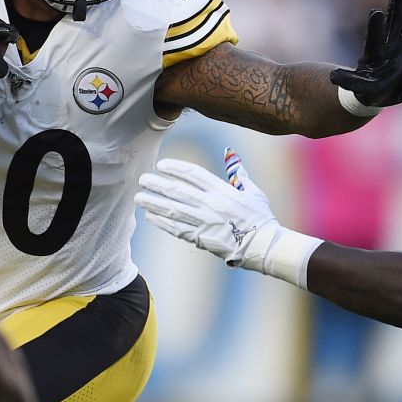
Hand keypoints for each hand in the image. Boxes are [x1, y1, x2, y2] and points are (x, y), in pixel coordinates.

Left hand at [136, 150, 281, 268]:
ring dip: (154, 203)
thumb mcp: (253, 192)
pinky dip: (163, 222)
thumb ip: (239, 174)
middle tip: (143, 179)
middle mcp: (210, 204)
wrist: (262, 245)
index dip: (176, 168)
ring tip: (139, 197)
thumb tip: (231, 155)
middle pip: (178, 191)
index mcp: (223, 191)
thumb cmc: (260, 218)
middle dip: (158, 184)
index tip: (162, 165)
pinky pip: (177, 228)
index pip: (194, 174)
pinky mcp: (201, 238)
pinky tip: (151, 216)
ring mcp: (204, 222)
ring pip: (173, 209)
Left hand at [330, 0, 401, 106]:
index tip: (376, 13)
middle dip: (397, 7)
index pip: (374, 39)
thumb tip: (332, 76)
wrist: (380, 93)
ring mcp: (401, 45)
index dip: (375, 28)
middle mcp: (388, 46)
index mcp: (374, 56)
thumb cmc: (368, 90)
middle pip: (393, 23)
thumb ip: (348, 81)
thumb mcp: (357, 88)